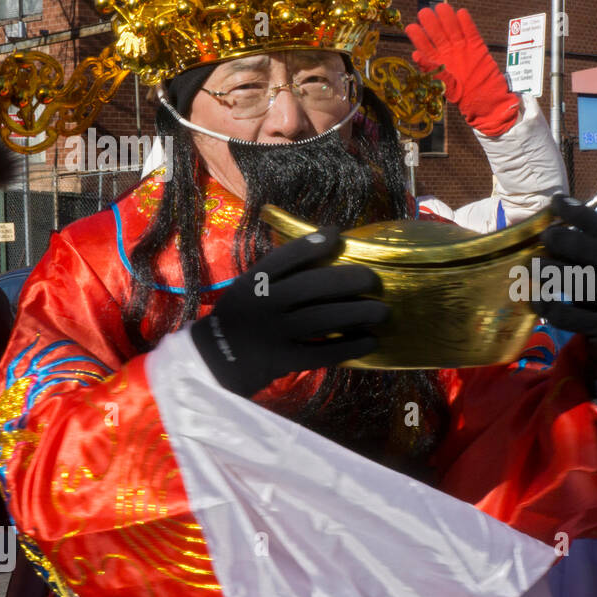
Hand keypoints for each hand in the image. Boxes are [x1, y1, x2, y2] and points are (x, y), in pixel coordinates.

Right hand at [190, 228, 387, 396]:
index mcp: (254, 282)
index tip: (337, 234)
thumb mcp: (250, 288)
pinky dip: (349, 347)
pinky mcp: (283, 360)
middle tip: (374, 280)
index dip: (312, 244)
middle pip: (312, 286)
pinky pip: (322, 353)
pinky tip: (370, 342)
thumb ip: (280, 273)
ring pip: (322, 319)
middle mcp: (263, 304)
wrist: (214, 362)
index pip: (285, 257)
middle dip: (348, 280)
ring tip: (382, 312)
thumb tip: (326, 242)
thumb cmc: (242, 318)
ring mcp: (273, 333)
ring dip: (358, 314)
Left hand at [404, 3, 519, 136]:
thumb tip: (415, 55)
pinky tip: (461, 13)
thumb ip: (433, 71)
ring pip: (453, 28)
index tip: (412, 27)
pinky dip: (467, 23)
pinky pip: (471, 31)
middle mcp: (448, 53)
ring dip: (447, 18)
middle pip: (437, 33)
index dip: (418, 36)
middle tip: (425, 13)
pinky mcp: (477, 47)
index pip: (424, 46)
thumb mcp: (447, 88)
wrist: (488, 102)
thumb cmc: (467, 99)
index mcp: (437, 63)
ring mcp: (462, 48)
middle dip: (430, 22)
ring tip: (441, 8)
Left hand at [533, 195, 596, 387]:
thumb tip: (545, 225)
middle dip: (568, 240)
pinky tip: (535, 300)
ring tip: (534, 267)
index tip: (556, 202)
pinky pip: (571, 316)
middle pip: (595, 253)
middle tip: (545, 237)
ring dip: (554, 273)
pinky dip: (550, 308)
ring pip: (581, 283)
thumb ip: (579, 250)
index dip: (578, 212)